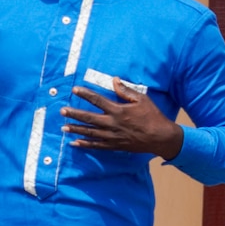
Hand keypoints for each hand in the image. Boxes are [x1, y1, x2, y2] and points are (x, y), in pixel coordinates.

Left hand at [64, 80, 183, 160]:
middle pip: (89, 118)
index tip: (75, 90)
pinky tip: (74, 143)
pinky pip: (96, 145)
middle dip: (74, 114)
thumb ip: (126, 91)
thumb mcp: (142, 100)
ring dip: (76, 129)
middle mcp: (112, 123)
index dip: (85, 94)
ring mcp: (112, 136)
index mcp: (118, 110)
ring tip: (63, 127)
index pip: (98, 100)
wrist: (160, 137)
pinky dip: (85, 144)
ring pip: (89, 132)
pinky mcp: (114, 145)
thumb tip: (115, 80)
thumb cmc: (153, 116)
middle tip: (62, 111)